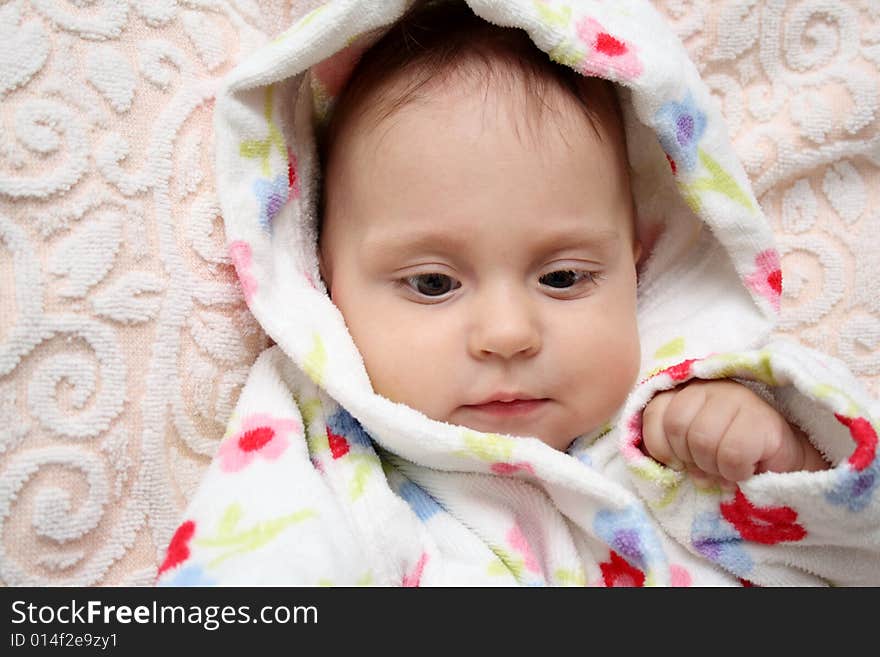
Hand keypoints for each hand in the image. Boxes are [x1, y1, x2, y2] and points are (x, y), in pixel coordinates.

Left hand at [641, 379, 827, 487]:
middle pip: (677, 427)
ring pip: (703, 440)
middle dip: (689, 458)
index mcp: (688, 391)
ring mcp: (740, 399)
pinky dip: (735, 472)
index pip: (655, 412)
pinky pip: (732, 454)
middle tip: (710, 465)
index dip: (661, 446)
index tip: (679, 461)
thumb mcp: (690, 447)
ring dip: (713, 467)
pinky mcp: (765, 421)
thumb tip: (668, 462)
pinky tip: (747, 469)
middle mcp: (712, 387)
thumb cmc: (730, 455)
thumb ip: (670, 443)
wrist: (784, 463)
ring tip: (729, 467)